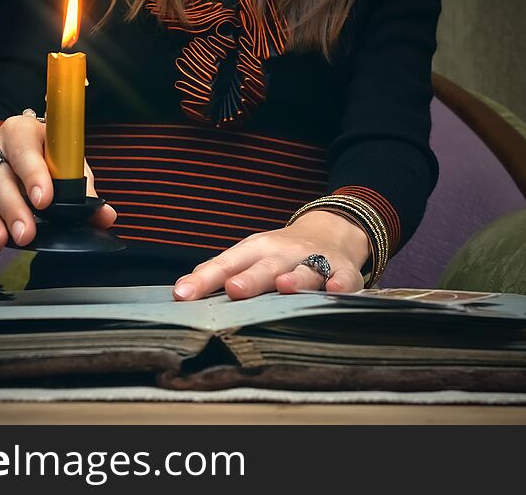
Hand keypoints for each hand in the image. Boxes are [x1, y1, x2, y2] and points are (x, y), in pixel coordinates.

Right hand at [0, 115, 115, 254]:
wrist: (10, 149)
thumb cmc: (44, 155)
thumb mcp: (65, 162)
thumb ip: (84, 188)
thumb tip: (105, 216)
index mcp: (22, 131)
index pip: (26, 150)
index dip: (34, 174)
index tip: (44, 200)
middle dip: (13, 207)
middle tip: (26, 233)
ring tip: (4, 240)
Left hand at [172, 210, 370, 300]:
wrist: (329, 231)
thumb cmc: (277, 253)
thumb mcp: (247, 256)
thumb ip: (217, 274)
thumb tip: (180, 292)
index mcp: (255, 250)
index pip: (226, 264)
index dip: (205, 279)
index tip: (183, 295)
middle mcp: (283, 254)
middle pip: (265, 267)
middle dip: (251, 278)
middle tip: (234, 289)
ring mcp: (314, 260)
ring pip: (305, 270)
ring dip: (295, 278)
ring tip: (283, 286)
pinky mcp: (342, 271)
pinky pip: (344, 278)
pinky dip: (340, 284)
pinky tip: (334, 290)